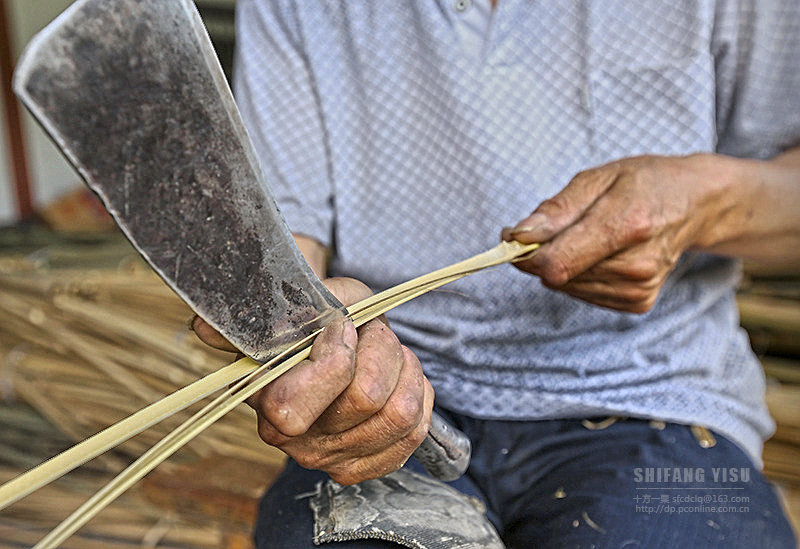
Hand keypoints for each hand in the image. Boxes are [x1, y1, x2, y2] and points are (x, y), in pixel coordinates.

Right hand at [192, 277, 432, 484]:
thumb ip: (266, 307)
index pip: (295, 406)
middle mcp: (293, 440)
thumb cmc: (315, 316)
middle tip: (371, 332)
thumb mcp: (299, 297)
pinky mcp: (367, 465)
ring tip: (390, 351)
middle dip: (382, 349)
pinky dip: (419, 394)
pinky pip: (415, 433)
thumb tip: (204, 329)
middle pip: (366, 400)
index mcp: (264, 399)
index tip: (340, 325)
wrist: (330, 342)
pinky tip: (401, 378)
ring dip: (406, 368)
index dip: (333, 357)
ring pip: (400, 415)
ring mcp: (331, 459)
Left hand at [502, 154, 739, 312]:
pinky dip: (580, 274)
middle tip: (557, 226)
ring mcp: (639, 288)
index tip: (514, 236)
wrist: (696, 204)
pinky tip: (602, 253)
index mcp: (627, 225)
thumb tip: (519, 234)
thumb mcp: (598, 177)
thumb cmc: (644, 183)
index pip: (556, 263)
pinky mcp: (638, 302)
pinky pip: (583, 294)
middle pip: (557, 276)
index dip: (525, 254)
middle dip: (542, 253)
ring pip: (566, 287)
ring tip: (588, 235)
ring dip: (563, 263)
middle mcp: (636, 265)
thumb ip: (556, 209)